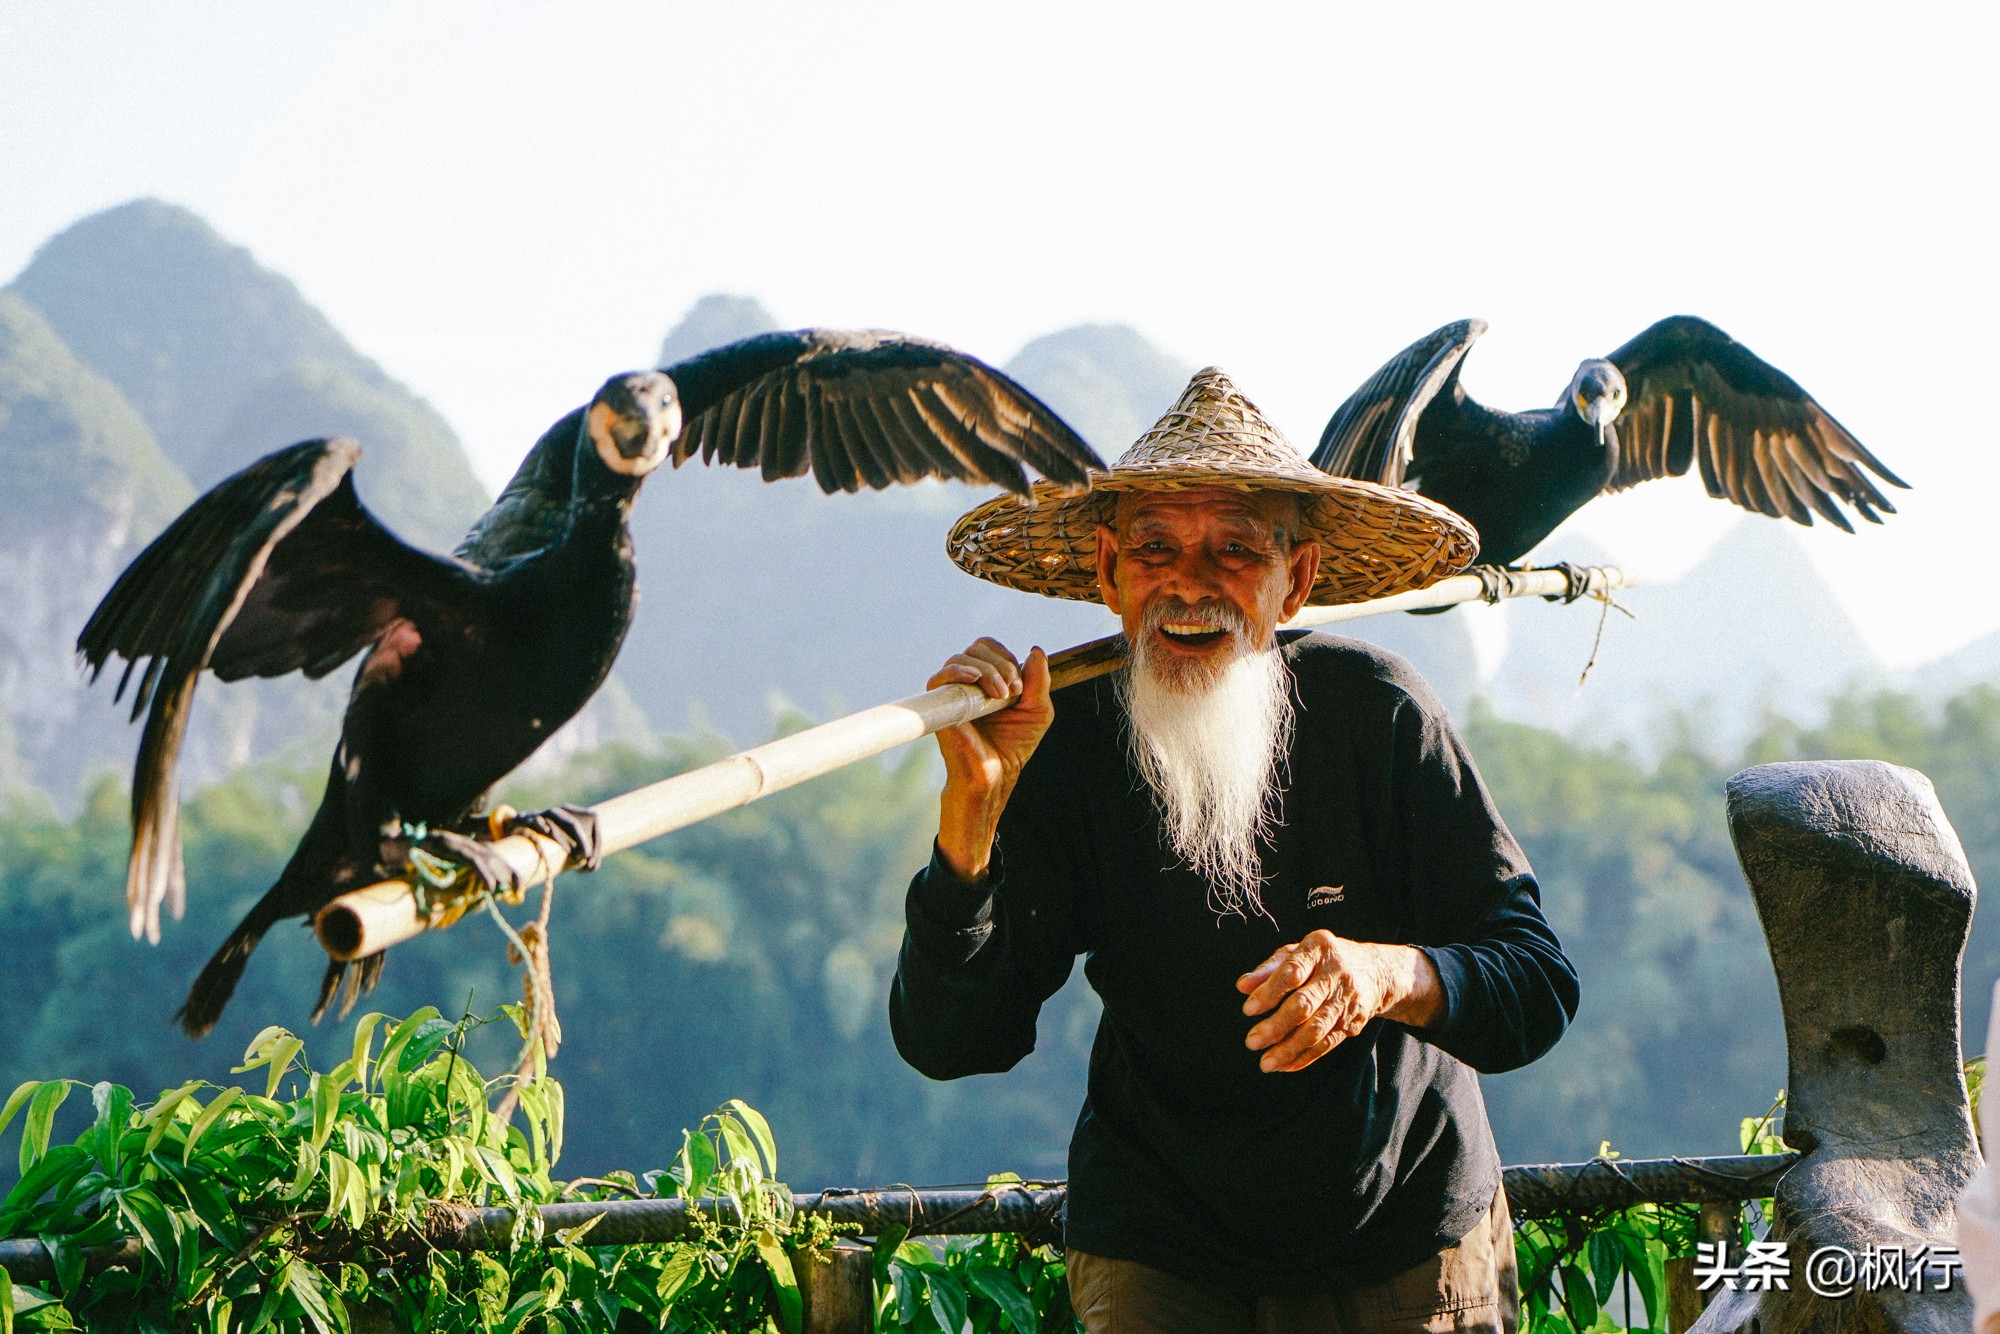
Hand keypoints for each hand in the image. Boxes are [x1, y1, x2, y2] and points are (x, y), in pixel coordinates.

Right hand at [930, 639, 1053, 881]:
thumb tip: (1036, 650)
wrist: (996, 774)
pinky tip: (975, 679)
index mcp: (988, 679)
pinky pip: (941, 675)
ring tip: (1000, 696)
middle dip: (1001, 664)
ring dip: (988, 671)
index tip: (1020, 686)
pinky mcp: (941, 704)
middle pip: (978, 648)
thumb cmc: (1014, 746)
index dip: (1007, 658)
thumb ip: (1040, 681)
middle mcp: (967, 682)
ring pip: (963, 658)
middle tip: (1012, 692)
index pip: (991, 648)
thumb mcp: (1037, 710)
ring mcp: (952, 692)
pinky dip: (959, 671)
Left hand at [1237, 931, 1442, 1072]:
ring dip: (1289, 1049)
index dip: (1269, 992)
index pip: (1292, 972)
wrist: (1374, 971)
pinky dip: (1305, 1057)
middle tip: (1252, 1042)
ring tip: (1265, 1062)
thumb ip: (1268, 969)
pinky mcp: (1353, 1022)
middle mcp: (1336, 973)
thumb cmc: (1322, 960)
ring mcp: (1347, 999)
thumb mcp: (1297, 953)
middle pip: (1305, 1004)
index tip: (1248, 1010)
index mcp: (1319, 948)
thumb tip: (1242, 987)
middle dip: (1276, 1026)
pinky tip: (1284, 1065)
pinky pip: (1327, 1044)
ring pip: (1316, 1030)